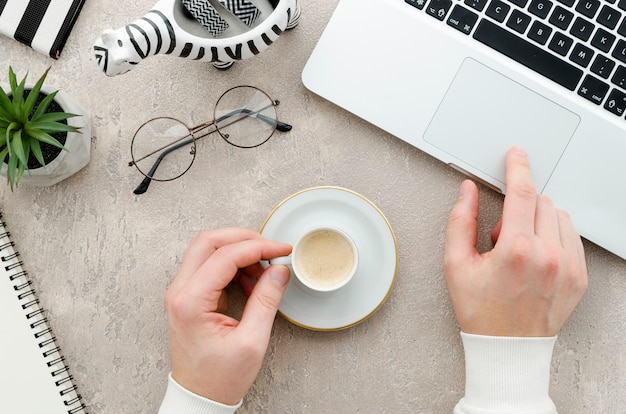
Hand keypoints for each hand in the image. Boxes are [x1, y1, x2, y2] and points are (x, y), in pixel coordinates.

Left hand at [164, 228, 291, 404]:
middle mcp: (180, 292)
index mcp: (191, 302)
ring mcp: (181, 292)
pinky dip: (233, 266)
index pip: (225, 256)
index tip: (282, 250)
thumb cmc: (219, 378)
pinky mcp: (188, 296)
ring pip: (207, 249)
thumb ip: (267, 300)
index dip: (258, 247)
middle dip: (244, 239)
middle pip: (209, 242)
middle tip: (271, 249)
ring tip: (263, 273)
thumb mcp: (252, 341)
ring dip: (238, 252)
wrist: (199, 396)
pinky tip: (251, 282)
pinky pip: (209, 266)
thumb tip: (279, 270)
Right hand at [444, 147, 587, 336]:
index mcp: (516, 251)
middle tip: (502, 238)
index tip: (517, 155)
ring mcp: (568, 268)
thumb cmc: (480, 311)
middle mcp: (548, 257)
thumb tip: (467, 191)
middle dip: (519, 209)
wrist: (507, 347)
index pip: (522, 193)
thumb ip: (460, 221)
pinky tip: (536, 257)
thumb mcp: (456, 265)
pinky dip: (554, 237)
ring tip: (520, 251)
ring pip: (559, 216)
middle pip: (540, 202)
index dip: (518, 168)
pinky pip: (572, 237)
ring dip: (539, 221)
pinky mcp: (580, 277)